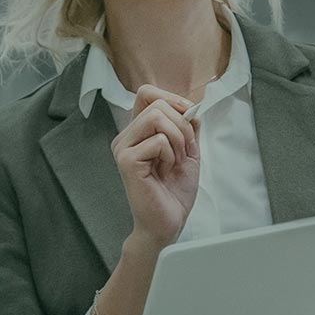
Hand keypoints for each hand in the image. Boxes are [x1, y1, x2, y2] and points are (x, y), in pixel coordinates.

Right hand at [112, 84, 200, 246]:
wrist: (169, 222)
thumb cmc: (175, 190)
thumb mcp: (188, 149)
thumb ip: (188, 125)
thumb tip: (191, 105)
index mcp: (137, 131)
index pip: (147, 93)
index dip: (172, 99)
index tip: (189, 118)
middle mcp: (126, 137)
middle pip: (157, 104)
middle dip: (182, 125)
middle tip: (182, 152)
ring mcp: (123, 148)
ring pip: (156, 117)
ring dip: (177, 139)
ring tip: (174, 161)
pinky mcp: (127, 161)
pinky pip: (158, 140)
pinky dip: (171, 154)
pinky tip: (165, 171)